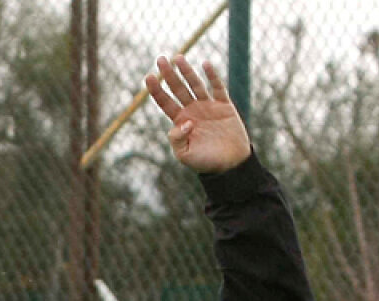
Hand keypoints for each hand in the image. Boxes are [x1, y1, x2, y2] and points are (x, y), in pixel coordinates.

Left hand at [145, 54, 250, 173]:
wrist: (230, 165)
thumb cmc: (206, 163)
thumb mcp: (185, 155)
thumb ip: (177, 139)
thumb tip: (183, 121)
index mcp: (181, 122)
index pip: (165, 102)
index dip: (156, 90)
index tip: (148, 77)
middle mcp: (192, 111)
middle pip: (178, 89)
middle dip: (168, 74)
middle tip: (160, 59)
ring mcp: (208, 106)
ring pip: (195, 84)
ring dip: (186, 71)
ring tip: (178, 57)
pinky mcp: (224, 106)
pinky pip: (218, 88)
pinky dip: (212, 76)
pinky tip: (205, 64)